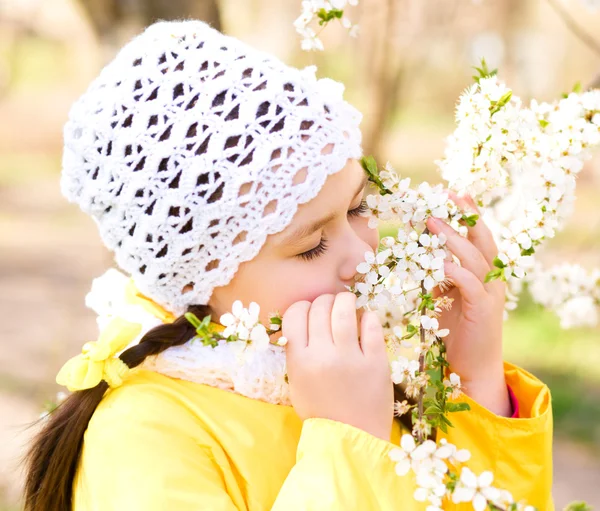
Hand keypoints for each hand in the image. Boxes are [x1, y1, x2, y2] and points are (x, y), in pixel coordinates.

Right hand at [282, 292, 393, 440]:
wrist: (351, 438)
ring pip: (344, 309)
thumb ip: (298, 351)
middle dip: (324, 301)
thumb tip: (306, 318)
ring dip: (345, 300)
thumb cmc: (322, 410)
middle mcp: (322, 355)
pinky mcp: (376, 361)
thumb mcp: (298, 381)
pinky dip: (367, 316)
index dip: (303, 307)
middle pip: (319, 307)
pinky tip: (365, 320)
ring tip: (348, 303)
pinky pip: (371, 325)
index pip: (295, 313)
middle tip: (331, 307)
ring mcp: (350, 357)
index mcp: (300, 360)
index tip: (310, 311)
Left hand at [426, 192, 511, 416]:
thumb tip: (418, 258)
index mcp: (482, 274)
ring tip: (433, 220)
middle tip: (447, 195)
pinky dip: (456, 270)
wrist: (472, 367)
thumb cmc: (456, 333)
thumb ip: (437, 278)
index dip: (467, 215)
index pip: (477, 238)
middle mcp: (490, 279)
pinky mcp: (484, 310)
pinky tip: (440, 262)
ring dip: (454, 238)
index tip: (452, 194)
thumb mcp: (443, 299)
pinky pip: (471, 284)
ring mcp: (490, 294)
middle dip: (466, 216)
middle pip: (482, 240)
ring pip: (476, 258)